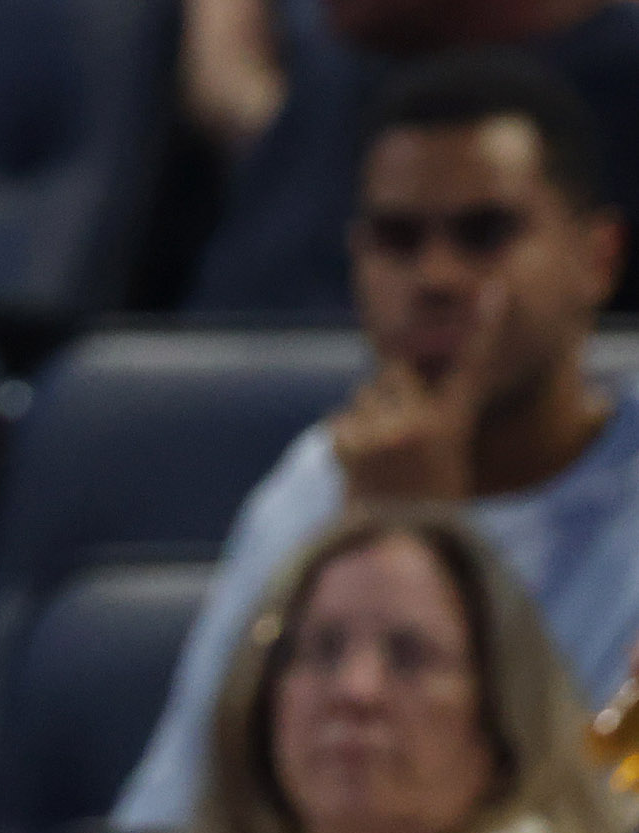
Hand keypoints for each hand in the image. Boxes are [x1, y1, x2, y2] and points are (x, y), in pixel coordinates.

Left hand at [328, 284, 508, 502]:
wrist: (397, 544)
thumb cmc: (427, 502)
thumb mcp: (444, 458)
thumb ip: (424, 420)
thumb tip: (382, 389)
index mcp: (453, 426)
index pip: (471, 370)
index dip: (484, 327)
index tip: (494, 288)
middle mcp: (420, 423)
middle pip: (392, 373)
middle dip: (389, 391)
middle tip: (397, 432)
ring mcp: (383, 434)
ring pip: (361, 397)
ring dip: (365, 417)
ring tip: (380, 458)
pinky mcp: (350, 447)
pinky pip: (339, 424)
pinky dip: (344, 440)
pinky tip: (359, 470)